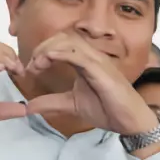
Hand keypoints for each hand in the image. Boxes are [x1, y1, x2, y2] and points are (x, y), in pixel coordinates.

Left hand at [20, 32, 159, 139]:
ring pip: (70, 42)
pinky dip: (61, 54)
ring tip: (37, 65)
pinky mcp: (102, 71)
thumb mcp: (73, 105)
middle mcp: (92, 57)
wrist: (131, 121)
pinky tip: (48, 61)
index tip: (30, 69)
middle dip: (42, 47)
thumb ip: (52, 102)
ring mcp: (98, 62)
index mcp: (86, 61)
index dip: (42, 51)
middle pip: (63, 37)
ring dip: (49, 49)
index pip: (61, 43)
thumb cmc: (109, 110)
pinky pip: (79, 55)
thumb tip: (28, 106)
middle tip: (32, 67)